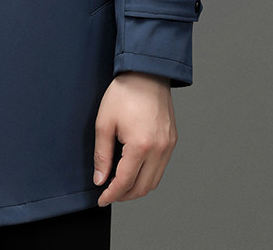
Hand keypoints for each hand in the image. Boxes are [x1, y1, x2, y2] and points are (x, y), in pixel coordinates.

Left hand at [93, 71, 176, 206]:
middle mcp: (159, 150)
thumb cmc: (123, 93)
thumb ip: (101, 154)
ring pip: (154, 181)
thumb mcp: (104, 122)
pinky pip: (161, 168)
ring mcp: (169, 146)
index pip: (125, 182)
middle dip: (124, 195)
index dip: (112, 195)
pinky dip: (148, 175)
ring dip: (137, 187)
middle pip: (142, 187)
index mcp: (141, 146)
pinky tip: (135, 170)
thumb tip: (100, 179)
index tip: (101, 200)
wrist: (146, 73)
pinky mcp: (172, 141)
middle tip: (109, 193)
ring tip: (120, 184)